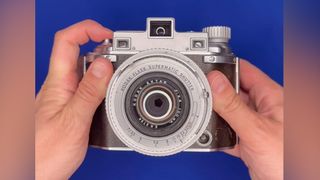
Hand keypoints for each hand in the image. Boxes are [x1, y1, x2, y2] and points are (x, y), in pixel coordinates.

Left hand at [35, 20, 112, 179]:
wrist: (34, 176)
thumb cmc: (43, 154)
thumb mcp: (73, 122)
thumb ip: (89, 92)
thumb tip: (105, 65)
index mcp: (57, 83)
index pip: (66, 41)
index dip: (87, 30)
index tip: (108, 35)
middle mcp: (59, 87)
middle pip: (79, 54)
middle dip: (101, 51)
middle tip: (121, 61)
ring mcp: (63, 98)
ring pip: (85, 73)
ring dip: (103, 72)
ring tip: (118, 82)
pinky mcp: (69, 108)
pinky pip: (86, 90)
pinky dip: (101, 89)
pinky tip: (108, 99)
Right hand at [207, 60, 282, 179]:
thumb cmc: (290, 160)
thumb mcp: (256, 129)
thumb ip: (233, 105)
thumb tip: (214, 82)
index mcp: (271, 97)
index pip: (244, 71)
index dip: (226, 67)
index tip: (206, 68)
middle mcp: (264, 109)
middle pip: (234, 92)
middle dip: (216, 94)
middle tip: (200, 96)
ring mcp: (256, 125)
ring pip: (230, 113)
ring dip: (217, 116)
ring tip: (205, 118)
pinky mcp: (250, 142)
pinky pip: (229, 132)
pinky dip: (219, 135)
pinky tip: (213, 138)